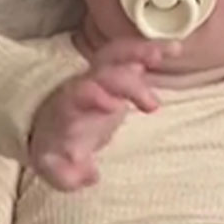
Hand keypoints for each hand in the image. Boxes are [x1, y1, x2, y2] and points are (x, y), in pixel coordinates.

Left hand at [29, 37, 177, 189]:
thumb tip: (89, 175)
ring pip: (116, 55)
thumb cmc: (56, 147)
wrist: (48, 123)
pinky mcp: (115, 71)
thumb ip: (66, 174)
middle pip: (103, 74)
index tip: (114, 105)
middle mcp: (82, 86)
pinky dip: (153, 49)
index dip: (94, 97)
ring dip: (141, 51)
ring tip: (169, 53)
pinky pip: (132, 54)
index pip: (77, 97)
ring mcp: (99, 75)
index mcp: (68, 108)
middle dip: (126, 81)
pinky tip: (175, 49)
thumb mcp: (55, 167)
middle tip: (153, 103)